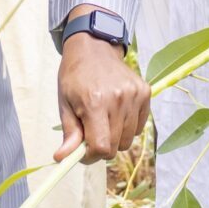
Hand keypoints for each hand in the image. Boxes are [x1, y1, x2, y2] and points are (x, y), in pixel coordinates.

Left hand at [55, 30, 148, 161]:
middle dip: (101, 146)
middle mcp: (118, 99)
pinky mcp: (145, 92)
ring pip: (128, 139)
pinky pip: (139, 126)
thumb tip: (63, 158)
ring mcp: (134, 95)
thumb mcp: (65, 104)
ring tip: (104, 119)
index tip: (83, 151)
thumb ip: (69, 133)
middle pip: (115, 146)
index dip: (90, 156)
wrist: (94, 48)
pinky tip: (116, 112)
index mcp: (94, 103)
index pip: (101, 147)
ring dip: (115, 137)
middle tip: (91, 132)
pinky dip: (128, 127)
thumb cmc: (75, 77)